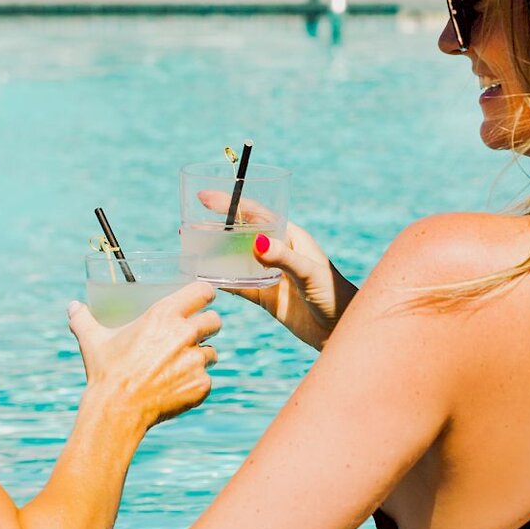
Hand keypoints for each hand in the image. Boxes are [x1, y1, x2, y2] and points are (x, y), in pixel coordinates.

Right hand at [68, 280, 220, 432]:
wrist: (116, 410)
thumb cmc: (105, 371)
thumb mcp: (92, 340)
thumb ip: (82, 318)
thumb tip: (72, 306)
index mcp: (165, 314)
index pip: (203, 291)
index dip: (204, 294)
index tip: (201, 300)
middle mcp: (186, 334)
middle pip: (215, 320)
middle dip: (207, 326)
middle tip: (193, 334)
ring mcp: (196, 361)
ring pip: (212, 352)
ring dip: (201, 356)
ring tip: (181, 364)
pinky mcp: (201, 385)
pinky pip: (206, 379)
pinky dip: (195, 383)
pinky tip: (177, 387)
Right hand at [196, 191, 355, 350]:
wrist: (340, 330)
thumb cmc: (334, 295)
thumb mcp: (309, 274)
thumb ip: (284, 258)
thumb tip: (257, 242)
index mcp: (290, 237)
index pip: (255, 214)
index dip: (230, 204)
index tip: (205, 198)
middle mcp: (278, 252)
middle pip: (241, 234)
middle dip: (217, 228)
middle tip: (189, 225)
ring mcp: (270, 274)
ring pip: (236, 259)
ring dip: (215, 254)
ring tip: (190, 248)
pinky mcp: (266, 297)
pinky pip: (239, 286)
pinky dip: (222, 281)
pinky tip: (204, 278)